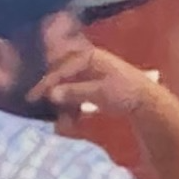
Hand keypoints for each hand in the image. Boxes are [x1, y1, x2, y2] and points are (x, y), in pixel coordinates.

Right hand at [36, 36, 160, 116]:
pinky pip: (75, 96)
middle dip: (53, 93)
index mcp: (88, 56)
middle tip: (39, 106)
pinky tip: (71, 122)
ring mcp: (89, 74)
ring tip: (62, 121)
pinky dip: (71, 108)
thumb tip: (50, 94)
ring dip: (63, 104)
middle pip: (61, 77)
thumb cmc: (125, 92)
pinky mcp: (91, 87)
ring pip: (67, 88)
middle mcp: (86, 62)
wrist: (145, 102)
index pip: (61, 68)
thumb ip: (75, 92)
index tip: (32, 97)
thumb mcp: (99, 92)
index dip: (46, 83)